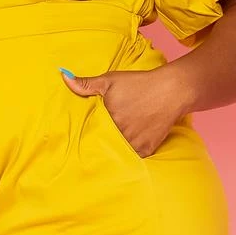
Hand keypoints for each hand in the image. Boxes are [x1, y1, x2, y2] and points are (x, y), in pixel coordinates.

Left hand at [59, 63, 184, 156]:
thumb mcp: (110, 80)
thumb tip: (63, 76)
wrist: (172, 90)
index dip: (86, 135)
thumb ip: (85, 84)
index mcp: (108, 118)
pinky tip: (123, 153)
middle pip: (103, 144)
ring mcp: (134, 143)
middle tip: (93, 147)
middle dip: (98, 144)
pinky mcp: (146, 150)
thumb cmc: (139, 83)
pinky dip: (128, 155)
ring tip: (108, 150)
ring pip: (116, 153)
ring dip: (112, 151)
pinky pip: (132, 158)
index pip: (89, 133)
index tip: (83, 138)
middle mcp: (120, 133)